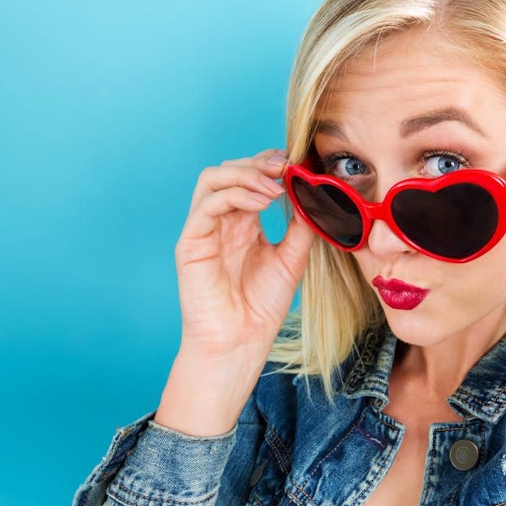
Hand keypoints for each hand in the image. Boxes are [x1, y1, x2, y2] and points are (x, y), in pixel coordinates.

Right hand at [155, 149, 315, 435]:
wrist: (240, 342)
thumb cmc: (261, 306)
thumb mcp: (292, 258)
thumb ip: (301, 226)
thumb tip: (314, 192)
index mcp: (243, 222)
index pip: (251, 178)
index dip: (271, 165)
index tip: (299, 165)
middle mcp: (221, 221)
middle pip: (230, 170)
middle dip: (259, 163)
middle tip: (287, 167)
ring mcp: (204, 229)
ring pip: (213, 179)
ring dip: (246, 174)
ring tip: (275, 185)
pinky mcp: (191, 242)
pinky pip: (207, 204)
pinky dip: (235, 194)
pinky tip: (261, 201)